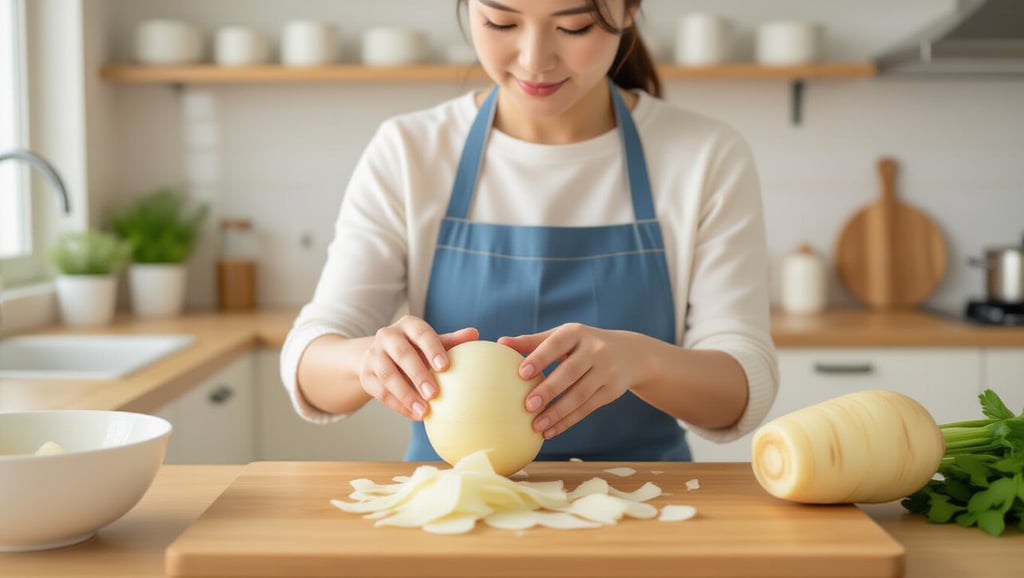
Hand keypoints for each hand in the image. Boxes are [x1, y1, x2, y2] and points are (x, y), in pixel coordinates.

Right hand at [360, 315, 477, 420]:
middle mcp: (387, 336)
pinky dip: (398, 405)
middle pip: (402, 354)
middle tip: (434, 393)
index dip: (432, 349)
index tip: (445, 366)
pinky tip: (415, 415)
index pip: (421, 333)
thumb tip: (475, 334)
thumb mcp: (432, 342)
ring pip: (388, 375)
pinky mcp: (366, 375)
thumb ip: (452, 341)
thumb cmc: (416, 348)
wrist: (381, 355)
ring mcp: (374, 355)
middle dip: (418, 374)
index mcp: (408, 325)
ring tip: (424, 410)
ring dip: (406, 394)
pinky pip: (380, 392)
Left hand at [498, 323, 645, 438]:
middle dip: (549, 390)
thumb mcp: (563, 336)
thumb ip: (533, 341)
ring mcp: (606, 372)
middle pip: (570, 372)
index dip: (540, 358)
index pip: (556, 345)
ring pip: (580, 395)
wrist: (630, 353)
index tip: (521, 373)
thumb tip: (501, 343)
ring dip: (557, 412)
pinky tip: (549, 431)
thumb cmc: (582, 343)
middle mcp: (595, 350)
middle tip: (527, 405)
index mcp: (577, 333)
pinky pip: (587, 408)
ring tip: (536, 425)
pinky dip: (568, 421)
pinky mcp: (611, 391)